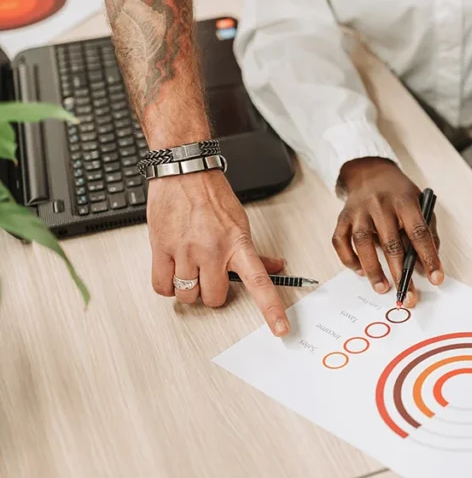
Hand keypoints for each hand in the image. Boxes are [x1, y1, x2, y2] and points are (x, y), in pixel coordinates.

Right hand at [148, 170, 290, 335]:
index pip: (260, 282)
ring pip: (187, 296)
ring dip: (189, 288)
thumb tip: (275, 268)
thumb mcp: (241, 222)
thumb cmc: (212, 196)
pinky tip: (173, 272)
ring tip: (191, 269)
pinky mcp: (161, 249)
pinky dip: (167, 286)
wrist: (184, 172)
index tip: (280, 329)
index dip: (271, 309)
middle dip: (213, 293)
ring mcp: (185, 251)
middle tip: (211, 276)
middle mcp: (212, 250)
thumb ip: (254, 251)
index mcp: (238, 244)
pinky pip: (162, 287)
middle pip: (214, 298)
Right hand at [332, 157, 442, 306]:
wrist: (370, 172)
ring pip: (363, 243)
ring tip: (383, 288)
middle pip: (391, 242)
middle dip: (401, 273)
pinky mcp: (343, 217)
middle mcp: (380, 204)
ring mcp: (359, 211)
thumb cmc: (398, 193)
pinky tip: (360, 271)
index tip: (436, 278)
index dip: (428, 257)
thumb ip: (427, 232)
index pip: (419, 232)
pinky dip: (349, 259)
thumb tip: (425, 266)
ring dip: (373, 269)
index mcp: (404, 200)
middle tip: (409, 296)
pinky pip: (340, 241)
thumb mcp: (420, 204)